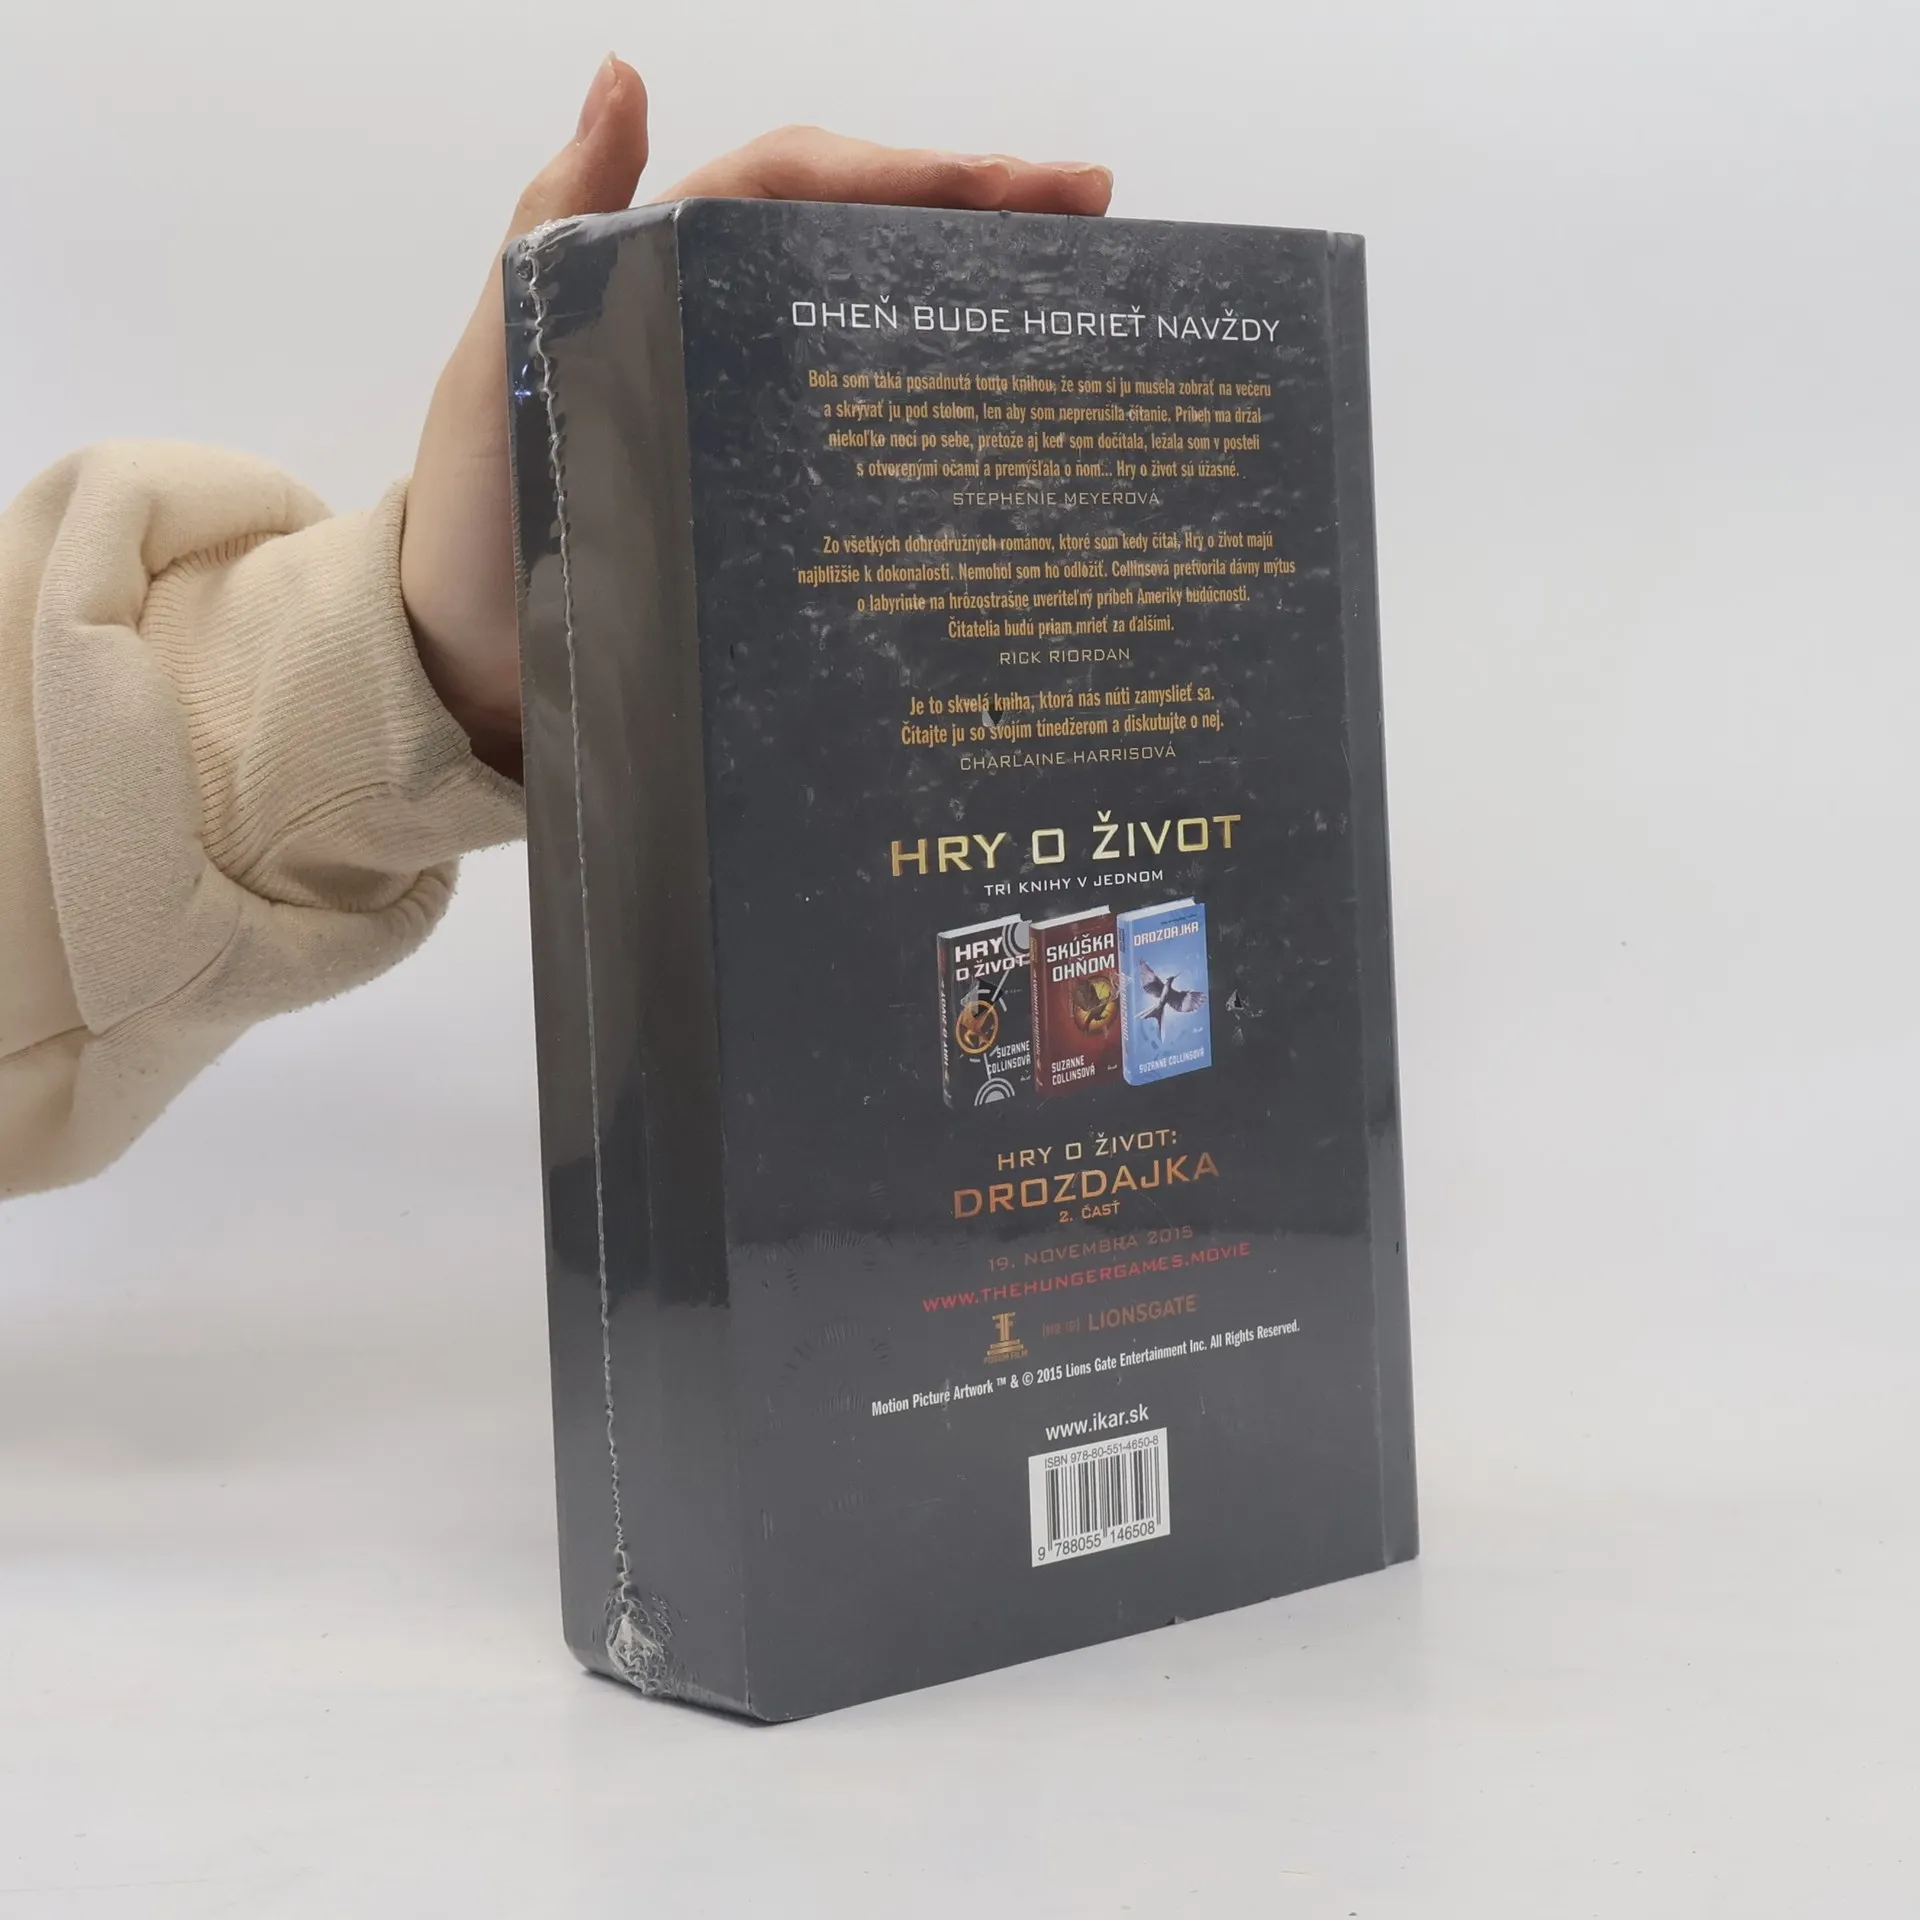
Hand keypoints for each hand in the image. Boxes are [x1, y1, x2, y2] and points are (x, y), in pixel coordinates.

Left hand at [402, 55, 1112, 777]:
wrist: (463, 668)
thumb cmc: (472, 516)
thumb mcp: (501, 360)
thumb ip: (558, 231)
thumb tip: (620, 74)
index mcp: (660, 273)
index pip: (799, 189)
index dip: (909, 172)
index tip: (1024, 187)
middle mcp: (719, 331)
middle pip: (858, 243)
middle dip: (976, 215)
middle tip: (1096, 215)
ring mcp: (751, 419)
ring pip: (873, 331)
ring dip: (972, 302)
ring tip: (1083, 302)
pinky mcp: (768, 504)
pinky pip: (858, 441)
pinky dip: (932, 418)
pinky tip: (1005, 432)